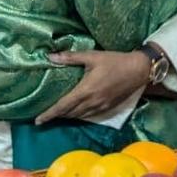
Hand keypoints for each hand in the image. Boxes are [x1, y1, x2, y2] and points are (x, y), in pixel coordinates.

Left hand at [35, 50, 150, 123]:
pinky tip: (77, 111)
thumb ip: (71, 57)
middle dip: (57, 116)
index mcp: (86, 90)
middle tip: (45, 116)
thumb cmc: (115, 61)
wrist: (139, 69)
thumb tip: (50, 57)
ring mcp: (101, 106)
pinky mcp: (108, 107)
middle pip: (70, 113)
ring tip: (59, 114)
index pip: (62, 106)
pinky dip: (80, 115)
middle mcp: (92, 102)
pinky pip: (90, 115)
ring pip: (80, 116)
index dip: (49, 114)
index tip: (38, 120)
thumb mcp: (92, 56)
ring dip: (68, 116)